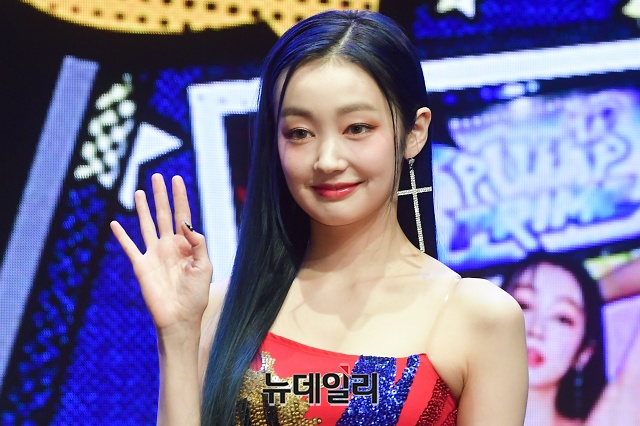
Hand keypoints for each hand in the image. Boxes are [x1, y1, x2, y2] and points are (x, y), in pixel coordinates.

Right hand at [111, 174, 212, 334]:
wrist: (180, 318)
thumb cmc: (196, 295)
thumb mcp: (204, 266)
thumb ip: (198, 243)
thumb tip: (185, 223)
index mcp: (186, 245)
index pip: (183, 215)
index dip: (180, 197)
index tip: (177, 178)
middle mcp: (169, 246)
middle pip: (164, 214)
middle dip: (161, 196)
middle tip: (157, 176)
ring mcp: (154, 254)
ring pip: (147, 225)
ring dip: (142, 209)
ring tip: (139, 191)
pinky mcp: (141, 265)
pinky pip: (129, 247)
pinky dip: (121, 236)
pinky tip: (115, 223)